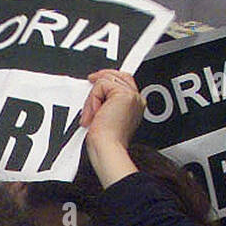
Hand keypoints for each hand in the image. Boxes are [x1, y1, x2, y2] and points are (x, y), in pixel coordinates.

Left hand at [82, 69, 143, 184]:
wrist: (107, 149)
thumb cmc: (105, 142)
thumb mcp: (104, 117)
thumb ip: (105, 102)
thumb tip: (96, 95)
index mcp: (135, 105)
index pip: (122, 82)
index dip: (107, 79)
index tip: (94, 79)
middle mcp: (136, 99)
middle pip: (116, 76)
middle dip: (98, 84)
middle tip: (89, 97)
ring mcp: (132, 95)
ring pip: (106, 81)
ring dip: (93, 98)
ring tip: (92, 117)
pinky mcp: (124, 94)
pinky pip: (101, 85)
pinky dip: (92, 99)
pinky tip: (94, 114)